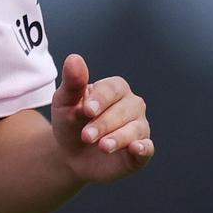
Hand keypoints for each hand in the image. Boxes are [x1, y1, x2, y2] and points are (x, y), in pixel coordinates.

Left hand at [51, 53, 153, 182]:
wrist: (70, 154)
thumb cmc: (69, 121)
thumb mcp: (65, 101)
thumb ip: (72, 82)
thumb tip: (74, 58)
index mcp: (113, 89)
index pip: (112, 89)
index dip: (100, 99)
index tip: (86, 110)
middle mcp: (130, 105)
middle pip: (124, 110)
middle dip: (103, 123)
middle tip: (85, 136)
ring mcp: (138, 127)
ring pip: (135, 129)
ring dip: (118, 138)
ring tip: (102, 147)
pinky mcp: (140, 151)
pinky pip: (148, 147)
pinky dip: (144, 147)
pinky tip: (135, 148)